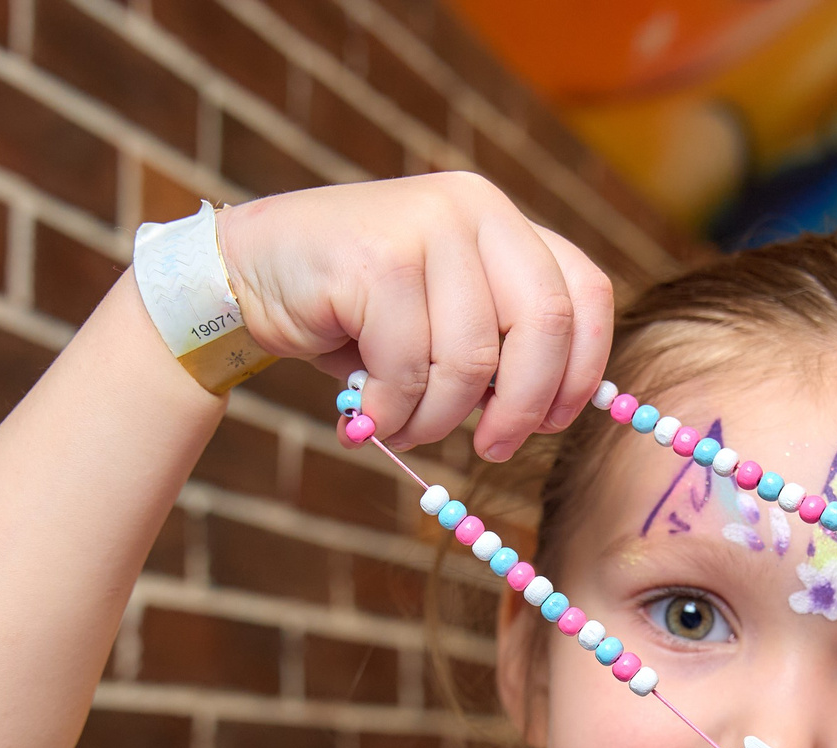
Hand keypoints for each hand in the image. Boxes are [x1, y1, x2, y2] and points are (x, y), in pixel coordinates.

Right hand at [216, 173, 614, 459]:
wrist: (251, 271)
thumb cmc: (356, 311)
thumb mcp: (444, 320)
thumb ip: (498, 346)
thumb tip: (550, 415)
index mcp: (504, 223)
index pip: (585, 293)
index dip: (581, 370)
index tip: (550, 423)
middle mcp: (475, 209)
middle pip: (544, 325)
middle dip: (522, 407)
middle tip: (492, 450)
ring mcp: (427, 227)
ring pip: (470, 360)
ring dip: (437, 419)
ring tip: (403, 427)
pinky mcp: (379, 260)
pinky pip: (409, 367)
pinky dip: (392, 411)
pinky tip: (367, 413)